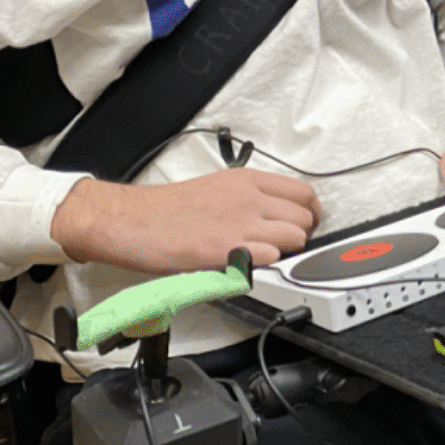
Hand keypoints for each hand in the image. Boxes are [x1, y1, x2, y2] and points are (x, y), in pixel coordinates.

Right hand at [51, 168, 320, 273]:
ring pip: (295, 237)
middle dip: (302, 234)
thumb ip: (249, 197)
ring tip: (265, 256)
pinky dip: (266, 265)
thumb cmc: (169, 208)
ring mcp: (241, 223)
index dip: (310, 213)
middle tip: (286, 245)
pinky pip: (270, 258)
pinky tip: (249, 265)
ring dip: (287, 251)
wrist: (134, 220)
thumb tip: (274, 212)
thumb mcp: (217, 187)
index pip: (303, 193)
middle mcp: (250, 198)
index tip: (306, 224)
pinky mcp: (228, 250)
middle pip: (305, 217)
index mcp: (248, 180)